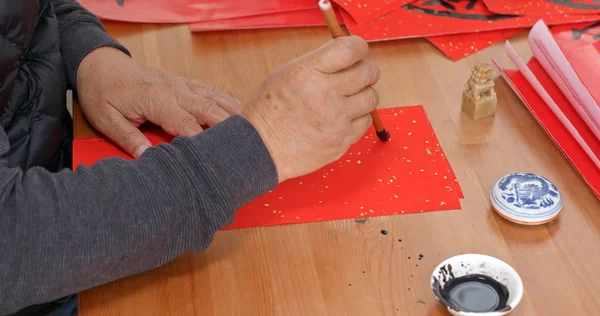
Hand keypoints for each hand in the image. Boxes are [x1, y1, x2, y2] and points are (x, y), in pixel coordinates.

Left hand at [76, 47, 239, 157]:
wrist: (100, 64)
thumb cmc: (103, 93)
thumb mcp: (107, 119)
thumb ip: (129, 139)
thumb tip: (148, 159)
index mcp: (156, 99)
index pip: (186, 123)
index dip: (203, 141)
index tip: (218, 159)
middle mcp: (174, 90)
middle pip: (208, 109)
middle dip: (228, 128)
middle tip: (247, 146)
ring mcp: (181, 84)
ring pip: (214, 98)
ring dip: (233, 113)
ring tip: (254, 130)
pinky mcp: (182, 82)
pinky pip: (210, 90)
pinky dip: (226, 100)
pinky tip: (240, 111)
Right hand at [242, 36, 379, 182]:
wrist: (261, 149)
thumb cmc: (270, 111)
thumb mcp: (286, 74)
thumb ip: (319, 64)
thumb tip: (350, 57)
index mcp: (308, 73)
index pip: (350, 50)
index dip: (359, 48)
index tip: (358, 51)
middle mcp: (325, 95)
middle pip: (368, 73)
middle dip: (365, 71)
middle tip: (355, 77)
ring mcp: (336, 120)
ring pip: (372, 97)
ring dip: (363, 95)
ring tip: (347, 99)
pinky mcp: (342, 140)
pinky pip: (366, 122)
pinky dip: (358, 118)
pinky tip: (342, 118)